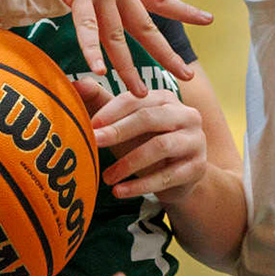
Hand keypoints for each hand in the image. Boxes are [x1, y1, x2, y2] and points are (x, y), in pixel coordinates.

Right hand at [16, 0, 209, 96]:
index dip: (185, 11)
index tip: (209, 20)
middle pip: (146, 27)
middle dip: (167, 53)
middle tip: (187, 75)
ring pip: (118, 36)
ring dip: (128, 67)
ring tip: (139, 92)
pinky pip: (86, 27)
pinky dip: (92, 50)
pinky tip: (98, 71)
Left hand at [74, 77, 206, 203]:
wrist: (179, 177)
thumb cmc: (146, 143)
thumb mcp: (125, 124)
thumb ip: (102, 103)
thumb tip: (77, 84)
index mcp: (166, 99)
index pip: (136, 99)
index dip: (112, 111)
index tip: (90, 125)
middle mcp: (186, 115)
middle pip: (150, 118)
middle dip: (119, 131)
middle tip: (94, 143)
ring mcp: (195, 141)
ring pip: (160, 147)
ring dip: (129, 163)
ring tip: (106, 176)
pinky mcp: (197, 167)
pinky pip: (167, 176)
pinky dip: (140, 185)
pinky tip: (120, 191)